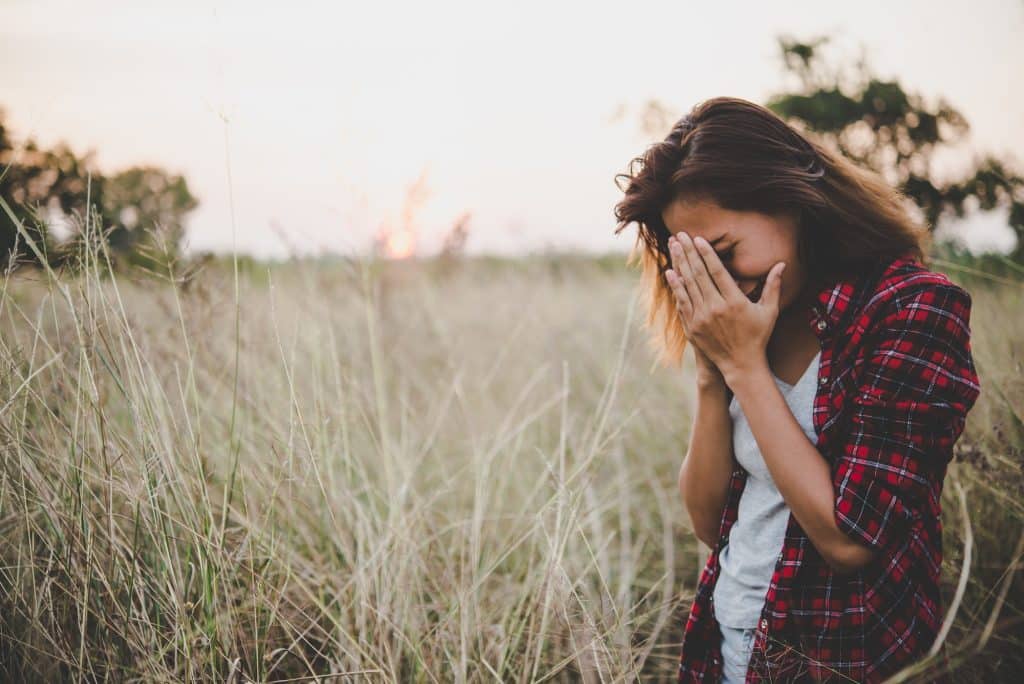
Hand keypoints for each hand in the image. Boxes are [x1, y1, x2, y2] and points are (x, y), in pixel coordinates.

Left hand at [665, 232, 784, 384]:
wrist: (740, 365)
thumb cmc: (757, 336)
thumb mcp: (769, 311)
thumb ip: (773, 286)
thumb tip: (781, 264)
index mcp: (734, 301)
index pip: (717, 271)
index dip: (706, 253)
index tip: (698, 238)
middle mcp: (716, 308)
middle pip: (698, 274)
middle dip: (689, 252)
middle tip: (680, 234)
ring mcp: (701, 318)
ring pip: (687, 286)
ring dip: (679, 264)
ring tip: (673, 246)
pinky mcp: (692, 327)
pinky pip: (682, 302)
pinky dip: (676, 287)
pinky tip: (670, 272)